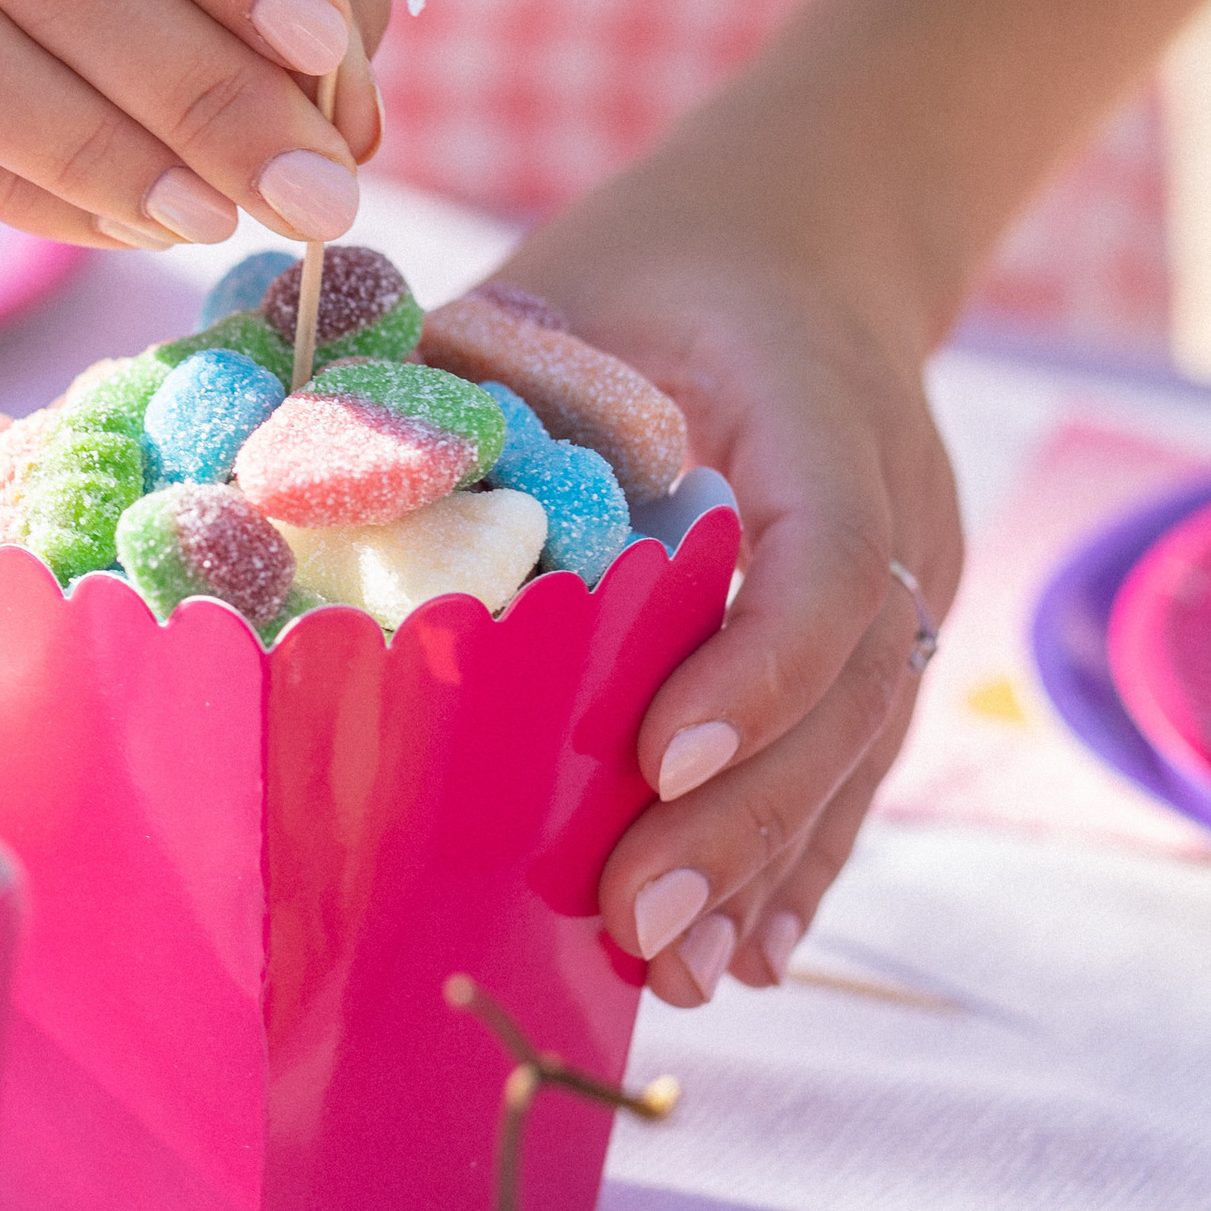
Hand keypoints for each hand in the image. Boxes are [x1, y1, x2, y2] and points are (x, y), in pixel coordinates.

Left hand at [499, 194, 961, 1009]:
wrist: (808, 233)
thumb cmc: (653, 264)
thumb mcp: (565, 288)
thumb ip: (467, 380)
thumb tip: (297, 475)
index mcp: (820, 402)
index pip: (826, 556)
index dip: (754, 667)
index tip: (659, 756)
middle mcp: (894, 498)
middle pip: (849, 684)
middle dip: (744, 818)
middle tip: (636, 922)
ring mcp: (914, 570)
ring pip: (860, 741)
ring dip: (771, 865)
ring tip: (682, 976)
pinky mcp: (891, 628)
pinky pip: (853, 755)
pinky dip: (797, 854)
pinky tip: (742, 953)